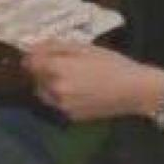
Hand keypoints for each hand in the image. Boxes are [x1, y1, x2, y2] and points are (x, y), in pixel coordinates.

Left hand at [21, 42, 163, 121]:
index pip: (29, 63)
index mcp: (57, 69)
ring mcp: (62, 106)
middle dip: (43, 70)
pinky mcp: (71, 117)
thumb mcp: (84, 47)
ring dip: (49, 85)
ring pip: (44, 93)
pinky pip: (57, 104)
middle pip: (35, 79)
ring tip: (70, 77)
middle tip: (60, 63)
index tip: (42, 52)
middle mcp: (55, 90)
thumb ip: (56, 47)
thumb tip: (35, 47)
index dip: (34, 56)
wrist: (134, 90)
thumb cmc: (112, 64)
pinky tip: (79, 90)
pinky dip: (60, 97)